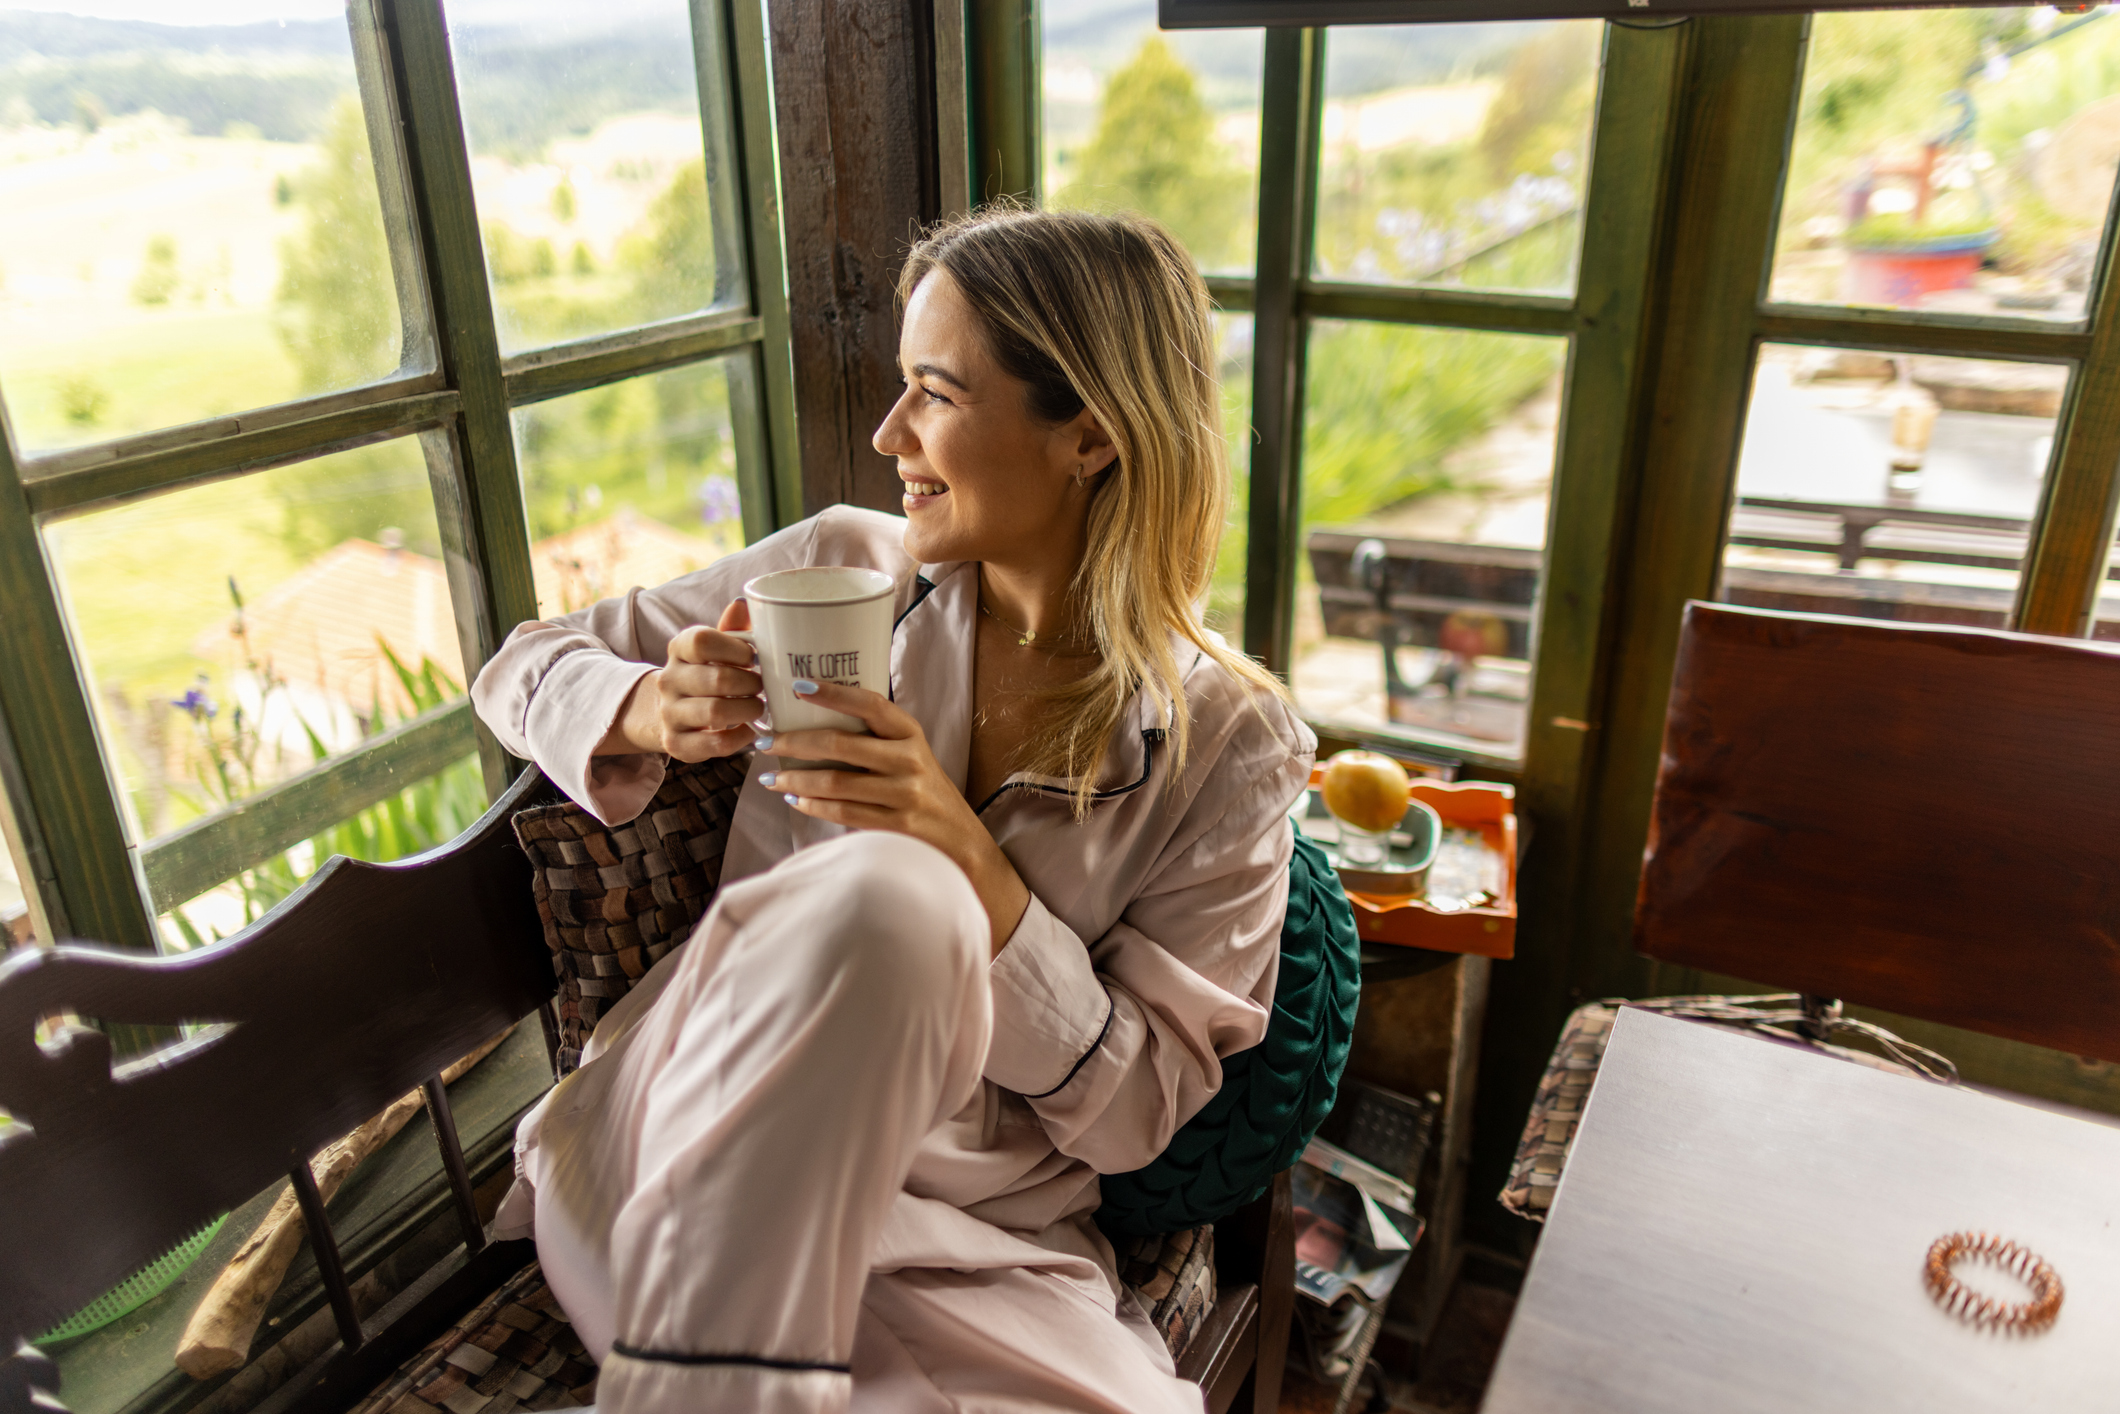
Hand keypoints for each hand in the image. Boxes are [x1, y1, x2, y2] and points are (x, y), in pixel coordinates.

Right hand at [597, 600, 763, 762]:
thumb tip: (744, 604)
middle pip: (717, 679)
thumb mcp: (715, 648)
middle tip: (762, 685)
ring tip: (759, 707)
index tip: (753, 656)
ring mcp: (669, 713)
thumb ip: (732, 628)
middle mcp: (668, 680)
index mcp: (678, 649)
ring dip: (748, 709)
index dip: (735, 648)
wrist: (669, 711)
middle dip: (751, 683)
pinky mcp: (676, 744)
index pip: (702, 641)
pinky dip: (740, 738)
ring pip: (715, 712)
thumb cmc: (705, 673)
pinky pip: (715, 744)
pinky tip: (748, 729)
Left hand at [761, 679, 1029, 955]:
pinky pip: (843, 813)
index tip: (798, 685)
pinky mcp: (898, 825)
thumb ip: (874, 736)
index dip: (833, 692)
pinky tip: (795, 799)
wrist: (961, 840)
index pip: (870, 703)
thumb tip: (811, 718)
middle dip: (793, 741)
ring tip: (769, 777)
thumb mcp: (909, 753)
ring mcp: (905, 794)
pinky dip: (812, 805)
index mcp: (910, 733)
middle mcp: (910, 759)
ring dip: (794, 778)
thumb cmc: (923, 789)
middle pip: (841, 743)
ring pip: (835, 782)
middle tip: (764, 741)